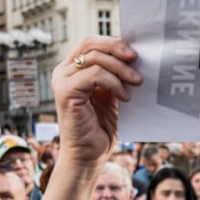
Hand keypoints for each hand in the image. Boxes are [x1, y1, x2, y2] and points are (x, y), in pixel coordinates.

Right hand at [53, 36, 141, 164]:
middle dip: (117, 48)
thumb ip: (116, 74)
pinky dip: (114, 83)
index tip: (136, 53)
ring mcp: (62, 81)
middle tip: (137, 59)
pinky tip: (125, 97)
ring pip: (95, 58)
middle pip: (91, 44)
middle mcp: (63, 72)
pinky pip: (94, 74)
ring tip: (137, 83)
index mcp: (72, 69)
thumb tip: (136, 55)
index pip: (91, 43)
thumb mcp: (113, 94)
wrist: (89, 156)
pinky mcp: (65, 92)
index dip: (114, 43)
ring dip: (121, 69)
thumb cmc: (102, 128)